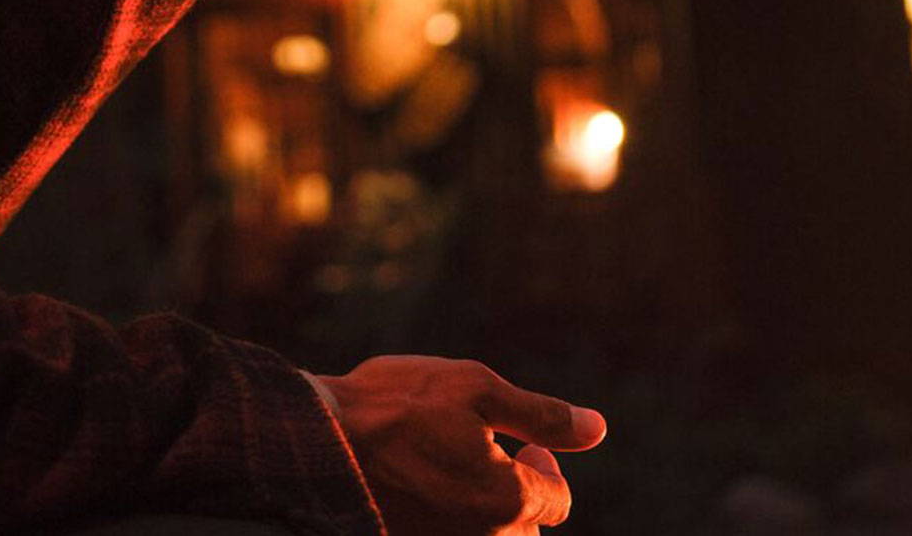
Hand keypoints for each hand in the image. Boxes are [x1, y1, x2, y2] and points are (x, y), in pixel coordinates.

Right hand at [308, 356, 605, 534]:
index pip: (558, 501)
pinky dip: (451, 521)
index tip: (517, 440)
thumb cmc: (394, 408)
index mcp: (508, 502)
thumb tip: (597, 428)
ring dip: (486, 513)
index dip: (543, 464)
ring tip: (454, 470)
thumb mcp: (475, 390)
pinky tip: (424, 487)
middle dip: (518, 495)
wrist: (314, 442)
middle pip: (526, 532)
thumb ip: (541, 416)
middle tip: (489, 454)